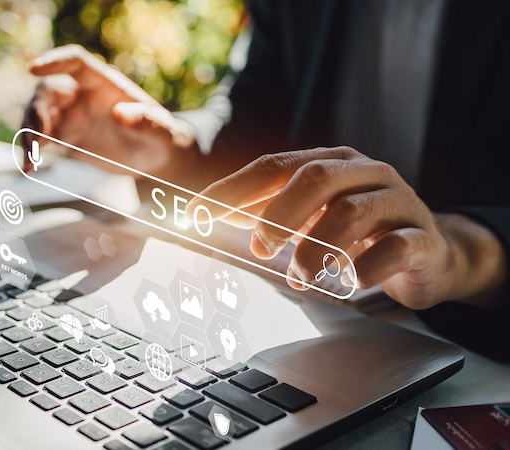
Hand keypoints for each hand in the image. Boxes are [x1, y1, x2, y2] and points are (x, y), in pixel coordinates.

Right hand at [22, 45, 195, 174]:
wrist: (154, 158)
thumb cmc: (161, 136)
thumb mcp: (161, 131)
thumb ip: (146, 121)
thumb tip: (121, 114)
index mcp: (103, 83)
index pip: (75, 63)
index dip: (54, 62)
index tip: (34, 69)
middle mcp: (82, 95)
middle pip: (48, 92)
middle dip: (37, 111)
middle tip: (37, 137)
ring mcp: (71, 116)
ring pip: (38, 116)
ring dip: (29, 135)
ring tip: (30, 160)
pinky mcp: (66, 138)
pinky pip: (42, 141)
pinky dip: (33, 153)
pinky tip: (29, 168)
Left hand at [188, 146, 505, 308]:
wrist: (429, 252)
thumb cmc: (359, 232)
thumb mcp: (310, 216)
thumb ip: (266, 211)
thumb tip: (211, 214)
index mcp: (331, 162)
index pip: (274, 165)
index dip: (233, 189)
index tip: (196, 213)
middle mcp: (365, 173)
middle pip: (314, 177)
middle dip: (278, 214)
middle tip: (259, 248)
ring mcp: (398, 202)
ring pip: (352, 212)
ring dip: (315, 249)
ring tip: (301, 275)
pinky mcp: (423, 237)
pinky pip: (395, 247)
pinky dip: (365, 268)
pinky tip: (351, 281)